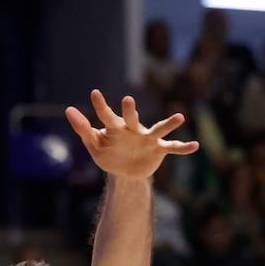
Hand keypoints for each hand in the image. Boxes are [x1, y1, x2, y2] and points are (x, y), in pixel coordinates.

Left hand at [66, 90, 197, 178]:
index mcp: (116, 129)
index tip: (94, 94)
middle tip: (127, 101)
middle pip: (131, 119)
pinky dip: (183, 148)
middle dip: (130, 112)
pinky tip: (195, 146)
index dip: (100, 107)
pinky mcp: (158, 150)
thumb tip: (69, 109)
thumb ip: (83, 128)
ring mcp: (147, 139)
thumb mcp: (94, 144)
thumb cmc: (109, 153)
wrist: (125, 172)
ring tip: (180, 117)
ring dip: (169, 124)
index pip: (106, 117)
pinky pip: (173, 148)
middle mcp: (133, 130)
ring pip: (158, 129)